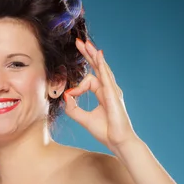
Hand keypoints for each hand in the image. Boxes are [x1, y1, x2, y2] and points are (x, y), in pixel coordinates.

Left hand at [63, 39, 138, 153]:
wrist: (117, 141)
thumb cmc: (105, 131)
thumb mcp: (83, 118)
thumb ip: (73, 108)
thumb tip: (66, 95)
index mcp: (103, 93)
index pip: (91, 77)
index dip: (79, 81)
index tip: (70, 93)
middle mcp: (108, 89)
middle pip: (98, 67)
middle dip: (88, 54)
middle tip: (80, 42)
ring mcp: (112, 90)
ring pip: (101, 68)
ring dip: (93, 55)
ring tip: (85, 44)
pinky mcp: (113, 94)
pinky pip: (106, 76)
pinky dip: (101, 64)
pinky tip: (97, 54)